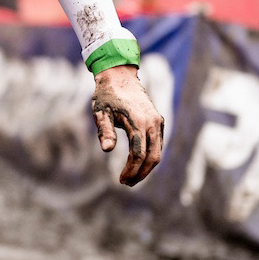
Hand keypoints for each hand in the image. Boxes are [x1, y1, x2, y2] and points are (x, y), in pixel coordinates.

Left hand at [91, 65, 163, 186]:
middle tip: (126, 183)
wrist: (119, 76)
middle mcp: (153, 123)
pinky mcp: (158, 121)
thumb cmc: (107, 95)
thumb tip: (107, 150)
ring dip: (146, 168)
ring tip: (132, 178)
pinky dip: (150, 157)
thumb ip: (104, 131)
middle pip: (152, 157)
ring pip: (158, 152)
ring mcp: (158, 122)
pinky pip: (158, 144)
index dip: (131, 170)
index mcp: (138, 122)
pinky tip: (138, 164)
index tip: (121, 180)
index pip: (138, 154)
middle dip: (140, 173)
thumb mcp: (100, 112)